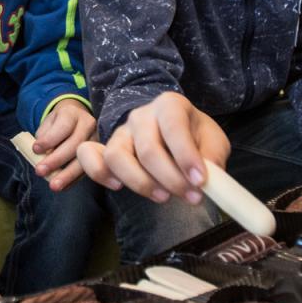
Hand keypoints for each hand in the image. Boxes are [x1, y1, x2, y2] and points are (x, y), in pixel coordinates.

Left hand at [33, 98, 96, 190]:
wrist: (76, 118)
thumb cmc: (58, 123)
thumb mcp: (49, 123)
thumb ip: (45, 136)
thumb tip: (42, 155)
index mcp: (72, 113)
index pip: (63, 127)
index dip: (49, 139)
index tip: (35, 150)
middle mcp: (88, 124)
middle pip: (74, 144)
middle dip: (56, 159)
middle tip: (40, 171)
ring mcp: (96, 139)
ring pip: (84, 158)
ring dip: (67, 174)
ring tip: (54, 185)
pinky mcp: (99, 153)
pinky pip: (88, 168)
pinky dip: (74, 179)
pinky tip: (63, 186)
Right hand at [75, 92, 229, 202]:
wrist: (172, 132)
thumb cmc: (194, 136)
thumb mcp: (212, 140)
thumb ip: (212, 156)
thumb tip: (208, 178)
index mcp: (170, 104)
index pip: (173, 127)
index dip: (186, 156)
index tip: (201, 182)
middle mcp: (141, 115)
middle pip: (148, 149)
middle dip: (171, 178)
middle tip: (192, 197)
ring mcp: (121, 132)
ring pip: (116, 156)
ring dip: (140, 183)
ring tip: (163, 197)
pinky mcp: (105, 147)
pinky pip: (89, 156)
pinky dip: (99, 173)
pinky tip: (118, 186)